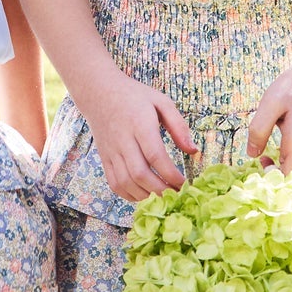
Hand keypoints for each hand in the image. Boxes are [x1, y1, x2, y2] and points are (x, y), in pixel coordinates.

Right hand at [79, 70, 196, 201]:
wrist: (98, 93)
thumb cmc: (134, 97)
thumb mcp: (161, 102)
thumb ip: (178, 125)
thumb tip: (193, 151)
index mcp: (139, 123)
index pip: (155, 155)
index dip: (171, 174)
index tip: (185, 183)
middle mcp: (123, 140)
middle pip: (140, 174)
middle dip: (160, 190)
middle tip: (177, 196)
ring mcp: (111, 151)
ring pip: (126, 182)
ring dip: (146, 196)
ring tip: (163, 199)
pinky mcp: (104, 159)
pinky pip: (114, 184)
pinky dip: (130, 195)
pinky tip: (145, 196)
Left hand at [247, 58, 291, 178]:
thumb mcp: (269, 104)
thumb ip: (258, 130)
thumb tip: (252, 154)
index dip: (275, 185)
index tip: (257, 175)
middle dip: (274, 181)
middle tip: (256, 165)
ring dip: (278, 173)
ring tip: (262, 158)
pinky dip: (284, 166)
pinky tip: (270, 154)